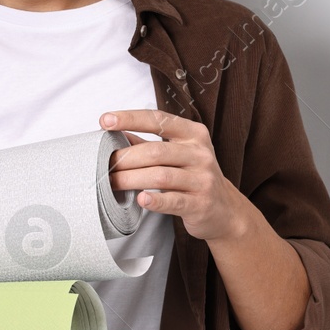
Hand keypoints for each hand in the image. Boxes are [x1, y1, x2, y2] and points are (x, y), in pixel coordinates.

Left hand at [100, 109, 257, 242]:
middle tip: (104, 166)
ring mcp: (203, 179)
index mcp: (193, 134)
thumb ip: (148, 144)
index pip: (158, 120)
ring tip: (112, 183)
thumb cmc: (194, 177)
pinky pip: (174, 200)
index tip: (105, 120)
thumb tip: (115, 134)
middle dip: (125, 159)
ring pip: (161, 176)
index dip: (130, 118)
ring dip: (131, 179)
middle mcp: (200, 153)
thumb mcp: (178, 154)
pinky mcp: (200, 203)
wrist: (225, 210)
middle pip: (155, 151)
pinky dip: (155, 200)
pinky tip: (141, 199)